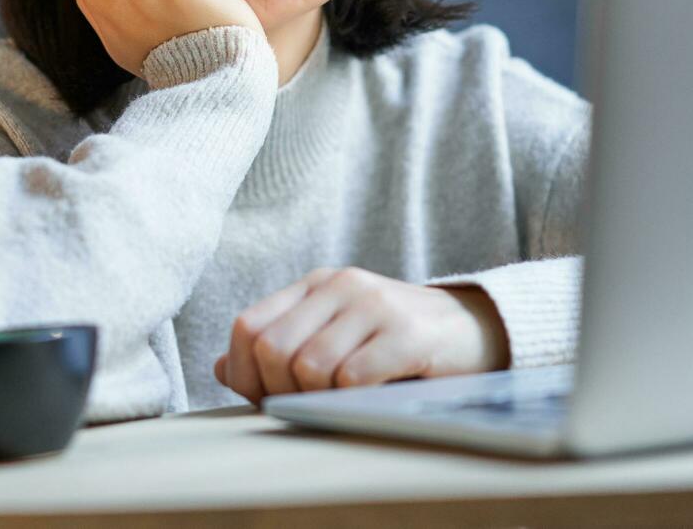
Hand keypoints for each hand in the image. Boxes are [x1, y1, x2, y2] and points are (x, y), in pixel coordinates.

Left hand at [212, 267, 511, 406]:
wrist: (472, 331)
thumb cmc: (393, 342)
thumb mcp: (334, 334)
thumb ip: (282, 346)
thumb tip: (221, 368)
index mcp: (313, 285)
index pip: (247, 327)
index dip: (245, 374)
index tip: (267, 400)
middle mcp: (339, 285)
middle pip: (271, 349)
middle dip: (279, 393)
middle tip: (306, 407)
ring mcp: (373, 305)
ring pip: (309, 367)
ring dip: (317, 400)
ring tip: (340, 402)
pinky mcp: (406, 332)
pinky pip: (353, 377)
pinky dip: (350, 399)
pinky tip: (368, 398)